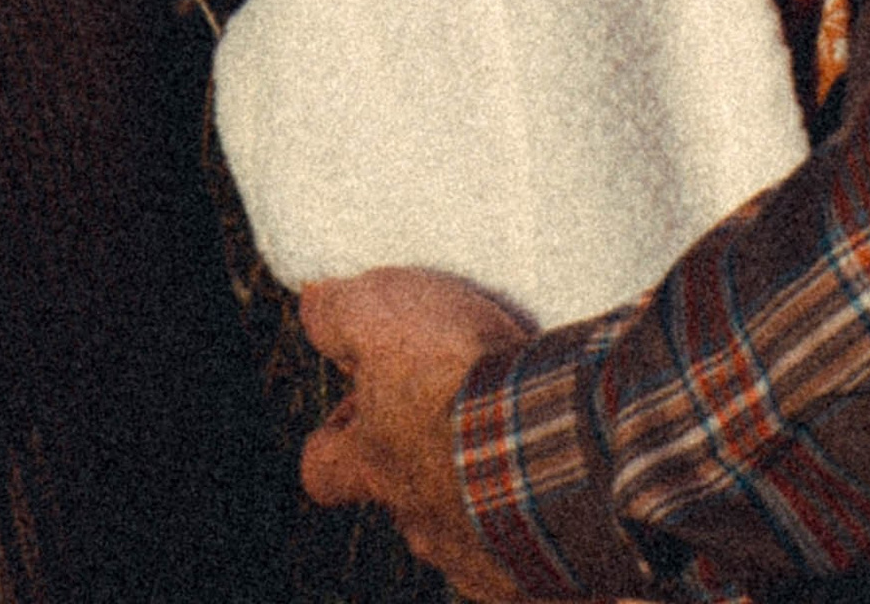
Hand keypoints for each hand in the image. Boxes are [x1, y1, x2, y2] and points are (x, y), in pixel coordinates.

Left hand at [298, 268, 532, 600]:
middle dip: (419, 456)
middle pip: (400, 496)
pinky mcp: (531, 568)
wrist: (557, 439)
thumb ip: (338, 313)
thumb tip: (312, 302)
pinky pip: (521, 546)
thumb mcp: (381, 318)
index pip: (321, 468)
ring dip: (477, 486)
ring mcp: (474, 551)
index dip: (335, 435)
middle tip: (454, 407)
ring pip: (461, 522)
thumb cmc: (458, 381)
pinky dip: (529, 514)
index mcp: (374, 465)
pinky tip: (551, 477)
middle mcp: (417, 518)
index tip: (359, 400)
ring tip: (513, 437)